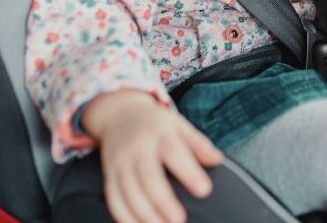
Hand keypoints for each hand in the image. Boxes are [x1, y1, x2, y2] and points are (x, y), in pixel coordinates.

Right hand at [83, 90, 223, 222]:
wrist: (119, 115)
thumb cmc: (155, 124)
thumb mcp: (179, 125)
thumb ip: (198, 144)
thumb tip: (217, 160)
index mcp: (159, 133)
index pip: (174, 153)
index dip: (188, 172)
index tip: (204, 190)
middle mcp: (137, 148)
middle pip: (148, 176)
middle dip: (163, 200)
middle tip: (179, 219)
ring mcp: (120, 163)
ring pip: (129, 191)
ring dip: (144, 213)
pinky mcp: (110, 176)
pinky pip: (114, 198)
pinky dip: (124, 216)